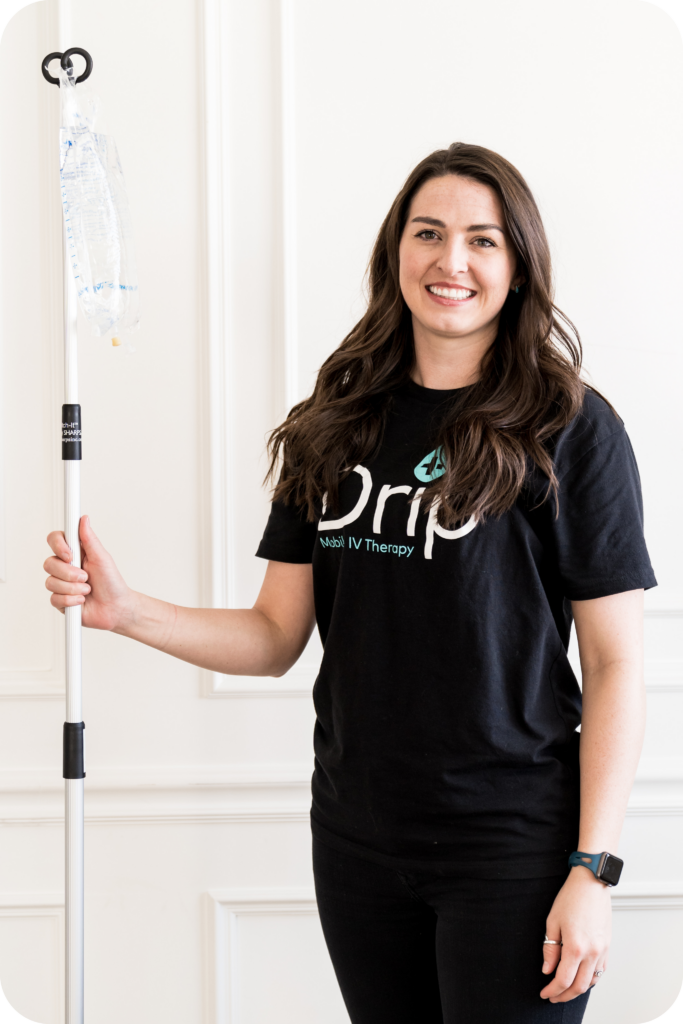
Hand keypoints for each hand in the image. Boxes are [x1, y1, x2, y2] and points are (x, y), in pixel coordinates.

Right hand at [44, 515, 135, 631]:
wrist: (116, 608)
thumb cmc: (112, 582)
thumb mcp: (102, 558)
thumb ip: (89, 539)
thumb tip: (84, 519)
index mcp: (75, 553)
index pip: (55, 540)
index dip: (58, 546)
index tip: (70, 555)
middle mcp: (65, 567)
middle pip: (49, 563)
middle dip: (69, 573)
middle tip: (86, 577)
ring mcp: (61, 584)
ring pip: (51, 582)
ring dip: (73, 588)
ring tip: (87, 590)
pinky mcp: (60, 600)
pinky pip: (54, 598)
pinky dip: (71, 600)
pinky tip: (82, 601)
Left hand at [540, 866, 611, 1002]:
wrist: (591, 883)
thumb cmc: (570, 898)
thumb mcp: (552, 922)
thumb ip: (550, 949)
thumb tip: (547, 970)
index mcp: (575, 947)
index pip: (563, 979)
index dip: (552, 990)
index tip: (544, 993)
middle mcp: (592, 952)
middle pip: (579, 986)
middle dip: (564, 995)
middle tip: (552, 996)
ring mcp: (602, 950)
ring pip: (592, 981)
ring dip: (578, 990)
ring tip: (565, 990)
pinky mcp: (608, 946)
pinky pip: (601, 971)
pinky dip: (590, 979)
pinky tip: (581, 978)